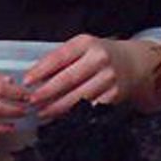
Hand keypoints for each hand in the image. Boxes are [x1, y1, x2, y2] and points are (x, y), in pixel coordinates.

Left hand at [24, 34, 158, 118]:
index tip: (26, 81)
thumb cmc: (100, 55)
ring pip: (78, 96)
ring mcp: (108, 78)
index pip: (59, 57)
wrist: (133, 63)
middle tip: (32, 101)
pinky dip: (74, 114)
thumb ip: (61, 59)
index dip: (40, 70)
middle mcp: (99, 59)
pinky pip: (90, 107)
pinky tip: (62, 117)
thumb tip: (35, 76)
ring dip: (57, 107)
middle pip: (68, 79)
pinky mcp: (114, 95)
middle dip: (46, 92)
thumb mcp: (82, 48)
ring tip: (43, 112)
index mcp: (87, 43)